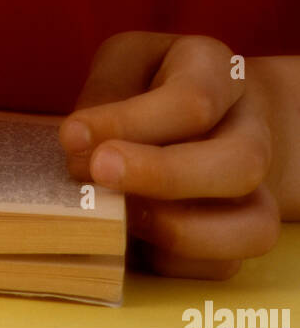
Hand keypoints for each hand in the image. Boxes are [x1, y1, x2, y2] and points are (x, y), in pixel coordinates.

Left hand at [59, 32, 281, 278]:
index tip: (70, 137)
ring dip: (177, 230)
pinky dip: (175, 261)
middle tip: (98, 173)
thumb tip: (80, 147)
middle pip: (241, 163)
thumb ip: (105, 94)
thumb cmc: (149, 81)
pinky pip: (224, 265)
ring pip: (253, 225)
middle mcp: (252, 128)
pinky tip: (129, 240)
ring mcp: (257, 187)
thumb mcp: (123, 63)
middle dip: (164, 176)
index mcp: (217, 69)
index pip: (192, 99)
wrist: (203, 111)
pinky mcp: (243, 232)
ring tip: (116, 216)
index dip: (129, 122)